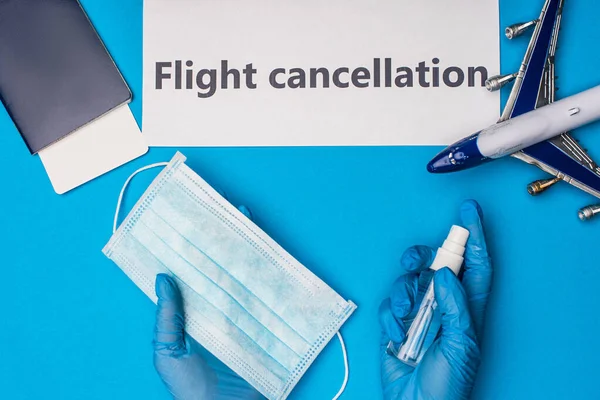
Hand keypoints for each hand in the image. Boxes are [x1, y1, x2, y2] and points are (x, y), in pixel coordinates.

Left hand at [153, 205, 264, 399]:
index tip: (192, 217)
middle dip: (222, 238)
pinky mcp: (265, 325)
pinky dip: (272, 275)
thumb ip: (167, 319)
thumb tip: (163, 277)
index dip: (193, 246)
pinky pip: (269, 296)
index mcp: (193, 313)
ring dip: (247, 248)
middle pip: (222, 266)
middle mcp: (218, 309)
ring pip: (245, 274)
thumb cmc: (190, 391)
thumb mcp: (169, 354)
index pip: (193, 272)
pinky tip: (272, 254)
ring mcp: (243, 315)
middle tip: (222, 205)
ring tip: (245, 219)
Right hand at [379, 200, 491, 399]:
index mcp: (467, 308)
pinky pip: (389, 305)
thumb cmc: (448, 384)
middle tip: (415, 261)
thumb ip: (455, 306)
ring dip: (402, 293)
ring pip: (408, 281)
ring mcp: (419, 314)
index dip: (474, 236)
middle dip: (422, 256)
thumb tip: (445, 273)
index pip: (475, 264)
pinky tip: (396, 336)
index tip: (469, 210)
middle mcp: (443, 305)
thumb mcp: (461, 345)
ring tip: (405, 313)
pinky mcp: (396, 323)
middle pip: (435, 263)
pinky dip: (389, 317)